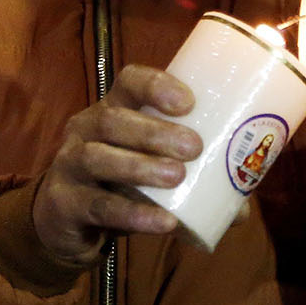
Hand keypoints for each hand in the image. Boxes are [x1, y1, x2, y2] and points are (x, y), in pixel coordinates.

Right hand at [33, 65, 200, 266]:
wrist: (66, 223)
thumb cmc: (120, 184)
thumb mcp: (151, 172)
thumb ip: (195, 183)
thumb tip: (242, 208)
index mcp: (113, 109)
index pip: (128, 81)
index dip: (156, 85)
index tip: (189, 102)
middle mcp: (85, 129)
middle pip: (112, 119)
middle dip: (154, 131)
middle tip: (194, 147)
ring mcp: (68, 165)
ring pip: (98, 157)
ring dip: (140, 166)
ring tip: (177, 177)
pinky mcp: (64, 203)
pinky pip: (98, 206)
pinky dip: (132, 214)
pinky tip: (162, 222)